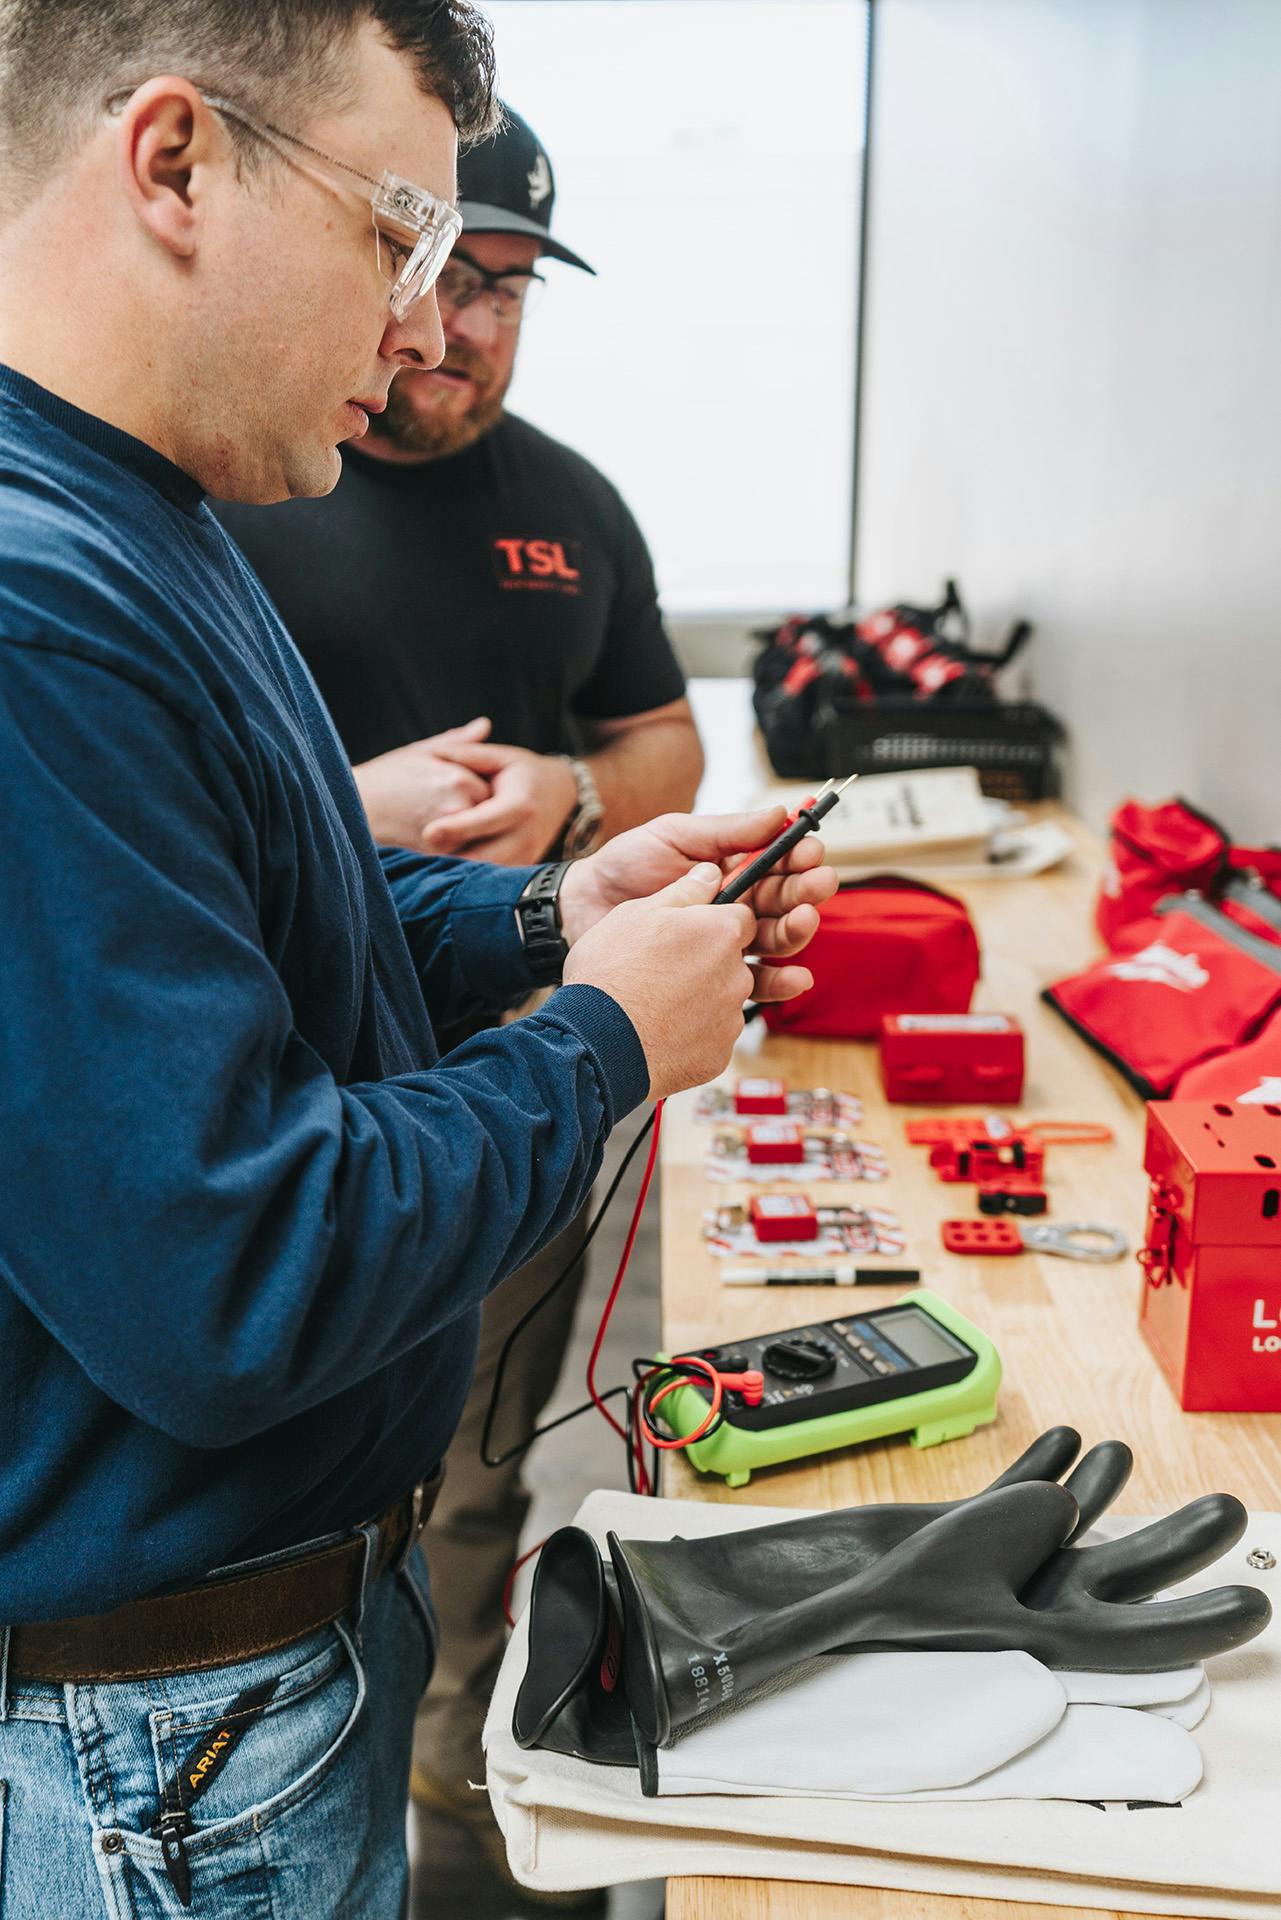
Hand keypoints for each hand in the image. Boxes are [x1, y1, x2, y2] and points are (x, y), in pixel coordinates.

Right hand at [353, 718, 493, 847]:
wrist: (357, 808)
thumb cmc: (389, 775)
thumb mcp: (423, 751)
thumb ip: (459, 742)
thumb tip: (486, 724)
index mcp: (458, 779)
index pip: (492, 782)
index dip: (480, 780)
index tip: (464, 778)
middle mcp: (458, 806)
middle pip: (489, 807)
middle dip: (480, 803)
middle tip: (452, 797)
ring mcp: (450, 832)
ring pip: (479, 827)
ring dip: (472, 822)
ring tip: (442, 810)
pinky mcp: (440, 851)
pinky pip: (465, 844)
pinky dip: (460, 836)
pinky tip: (439, 825)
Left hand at [419, 741, 577, 865]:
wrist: (560, 793)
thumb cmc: (523, 772)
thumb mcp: (501, 756)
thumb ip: (470, 754)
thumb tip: (436, 753)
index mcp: (521, 803)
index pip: (486, 820)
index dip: (457, 828)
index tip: (428, 832)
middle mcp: (526, 834)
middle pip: (483, 855)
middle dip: (450, 856)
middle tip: (417, 851)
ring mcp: (526, 855)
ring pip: (486, 872)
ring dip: (456, 868)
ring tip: (427, 860)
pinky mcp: (522, 868)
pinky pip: (492, 878)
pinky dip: (469, 874)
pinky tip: (445, 865)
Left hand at [559, 808, 837, 1002]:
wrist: (582, 907)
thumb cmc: (624, 866)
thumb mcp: (674, 834)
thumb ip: (726, 830)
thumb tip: (778, 813)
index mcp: (733, 866)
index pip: (780, 860)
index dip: (800, 856)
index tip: (810, 852)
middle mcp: (738, 902)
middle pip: (787, 899)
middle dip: (807, 891)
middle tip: (817, 886)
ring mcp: (727, 939)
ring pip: (778, 938)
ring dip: (798, 931)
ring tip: (802, 922)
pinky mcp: (714, 973)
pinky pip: (755, 981)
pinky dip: (780, 982)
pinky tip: (795, 978)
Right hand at [562, 863, 757, 1098]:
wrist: (595, 1045)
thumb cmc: (610, 974)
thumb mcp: (636, 914)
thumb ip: (683, 891)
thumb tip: (709, 873)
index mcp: (720, 933)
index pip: (741, 917)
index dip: (713, 922)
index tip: (690, 931)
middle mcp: (736, 975)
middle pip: (732, 961)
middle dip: (706, 962)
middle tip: (663, 969)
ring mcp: (729, 1020)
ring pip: (722, 1000)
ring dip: (699, 999)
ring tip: (655, 1003)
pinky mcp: (719, 1056)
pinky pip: (710, 1037)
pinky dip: (691, 1034)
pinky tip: (658, 1029)